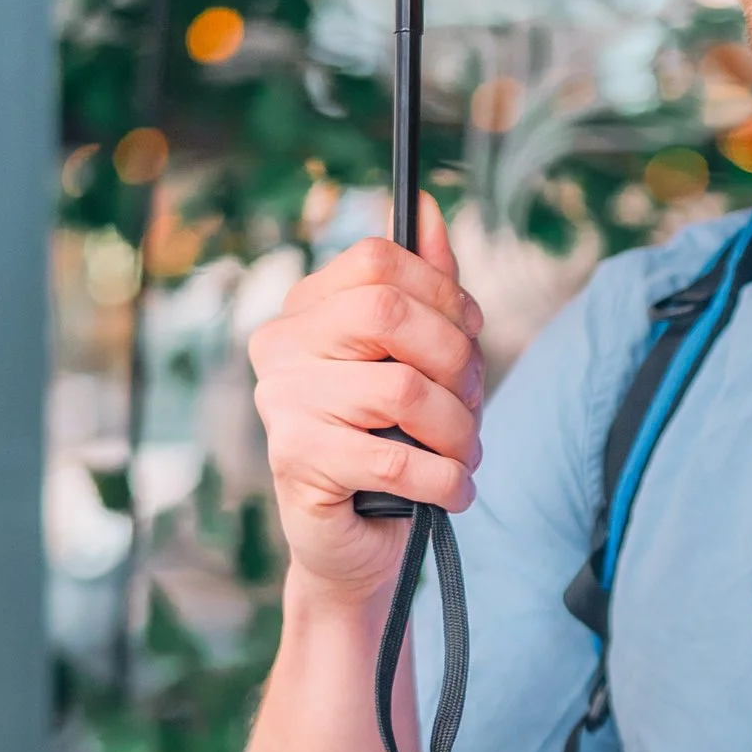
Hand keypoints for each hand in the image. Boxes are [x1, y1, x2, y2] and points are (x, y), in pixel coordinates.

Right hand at [248, 192, 484, 599]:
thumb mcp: (416, 360)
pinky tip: (454, 492)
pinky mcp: (297, 460)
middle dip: (456, 360)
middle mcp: (280, 345)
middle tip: (472, 403)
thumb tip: (426, 207)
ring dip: (459, 431)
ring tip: (464, 457)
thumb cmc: (389, 443)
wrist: (354, 544)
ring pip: (403, 388)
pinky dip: (445, 480)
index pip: (377, 260)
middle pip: (390, 312)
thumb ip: (422, 287)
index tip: (471, 334)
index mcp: (305, 309)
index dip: (443, 293)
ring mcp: (282, 402)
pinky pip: (396, 457)